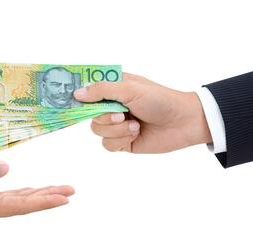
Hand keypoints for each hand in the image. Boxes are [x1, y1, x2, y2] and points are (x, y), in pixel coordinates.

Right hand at [0, 161, 73, 221]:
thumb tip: (5, 167)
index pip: (20, 205)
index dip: (43, 201)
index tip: (64, 197)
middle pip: (24, 204)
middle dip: (48, 197)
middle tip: (70, 191)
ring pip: (17, 201)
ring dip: (38, 195)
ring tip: (58, 191)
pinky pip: (8, 197)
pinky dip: (23, 193)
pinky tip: (31, 191)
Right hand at [74, 73, 212, 152]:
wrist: (183, 122)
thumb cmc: (160, 99)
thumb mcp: (130, 89)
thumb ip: (102, 90)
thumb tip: (77, 93)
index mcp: (113, 89)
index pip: (87, 91)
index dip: (79, 97)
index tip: (69, 100)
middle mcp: (112, 106)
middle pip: (89, 115)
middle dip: (105, 118)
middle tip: (121, 114)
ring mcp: (116, 125)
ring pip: (97, 131)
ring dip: (116, 130)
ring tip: (135, 125)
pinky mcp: (122, 142)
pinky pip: (107, 145)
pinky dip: (121, 140)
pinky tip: (136, 134)